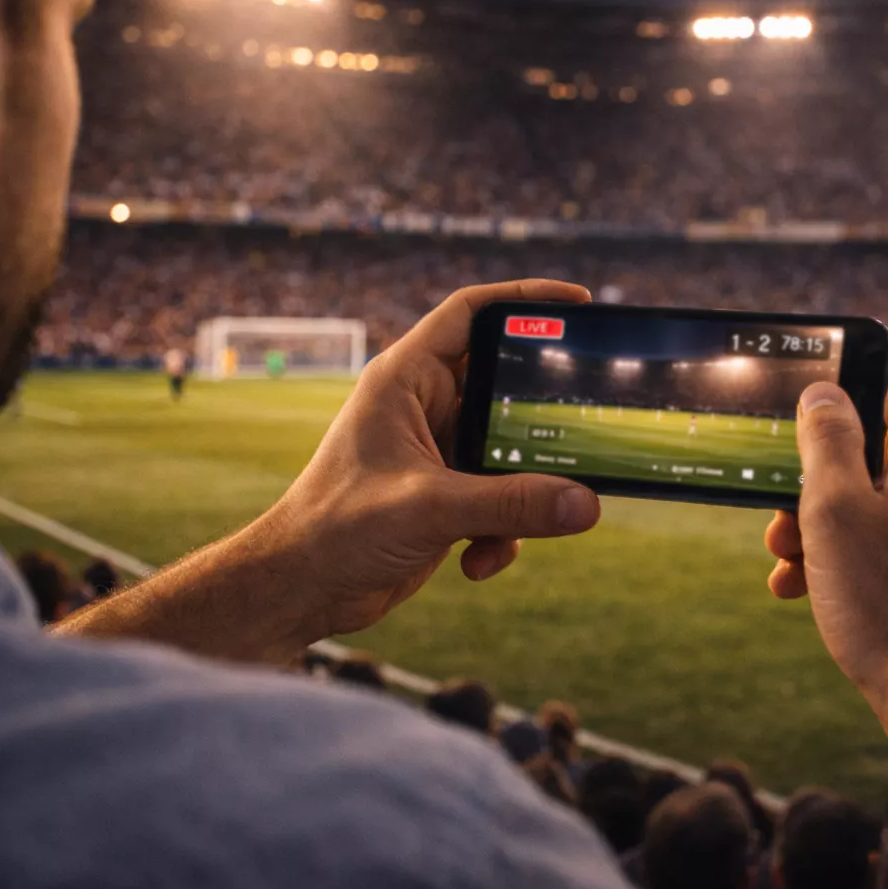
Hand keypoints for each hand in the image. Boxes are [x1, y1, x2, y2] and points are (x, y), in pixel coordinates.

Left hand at [259, 280, 602, 642]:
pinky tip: (477, 561)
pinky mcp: (446, 495)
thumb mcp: (430, 509)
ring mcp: (437, 452)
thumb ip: (512, 504)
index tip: (578, 299)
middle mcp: (423, 407)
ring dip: (523, 493)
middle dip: (539, 417)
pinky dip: (502, 530)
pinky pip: (500, 498)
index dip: (524, 298)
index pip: (470, 313)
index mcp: (405, 379)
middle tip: (586, 423)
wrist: (301, 590)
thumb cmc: (336, 530)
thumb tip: (586, 502)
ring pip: (510, 451)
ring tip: (521, 525)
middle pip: (503, 386)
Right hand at [764, 368, 887, 732]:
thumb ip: (827, 440)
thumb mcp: (835, 510)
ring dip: (831, 528)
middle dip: (819, 483)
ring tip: (791, 568)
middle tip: (780, 522)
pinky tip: (817, 595)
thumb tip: (825, 392)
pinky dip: (862, 559)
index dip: (843, 388)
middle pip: (881, 451)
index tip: (801, 416)